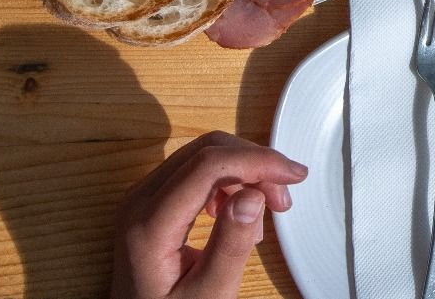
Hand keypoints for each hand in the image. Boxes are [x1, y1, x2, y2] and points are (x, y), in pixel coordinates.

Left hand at [110, 131, 308, 298]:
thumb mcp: (209, 293)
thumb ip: (229, 247)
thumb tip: (253, 195)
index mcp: (149, 224)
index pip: (208, 167)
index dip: (257, 162)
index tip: (294, 176)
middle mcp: (140, 200)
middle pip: (207, 150)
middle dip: (255, 164)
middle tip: (283, 199)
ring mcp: (144, 196)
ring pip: (205, 155)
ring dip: (245, 171)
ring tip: (267, 208)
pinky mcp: (154, 199)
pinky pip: (197, 170)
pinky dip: (229, 180)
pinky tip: (239, 209)